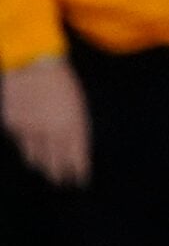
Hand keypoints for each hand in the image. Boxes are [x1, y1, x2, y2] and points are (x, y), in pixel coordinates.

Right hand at [2, 56, 87, 185]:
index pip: (76, 157)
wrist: (32, 65)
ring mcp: (30, 131)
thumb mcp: (76, 103)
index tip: (80, 181)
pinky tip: (29, 143)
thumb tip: (74, 147)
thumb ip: (75, 126)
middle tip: (60, 181)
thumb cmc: (60, 81)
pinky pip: (20, 142)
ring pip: (34, 157)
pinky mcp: (12, 127)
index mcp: (73, 124)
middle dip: (57, 173)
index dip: (78, 171)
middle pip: (54, 163)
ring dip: (40, 162)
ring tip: (44, 167)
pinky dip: (25, 143)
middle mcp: (52, 132)